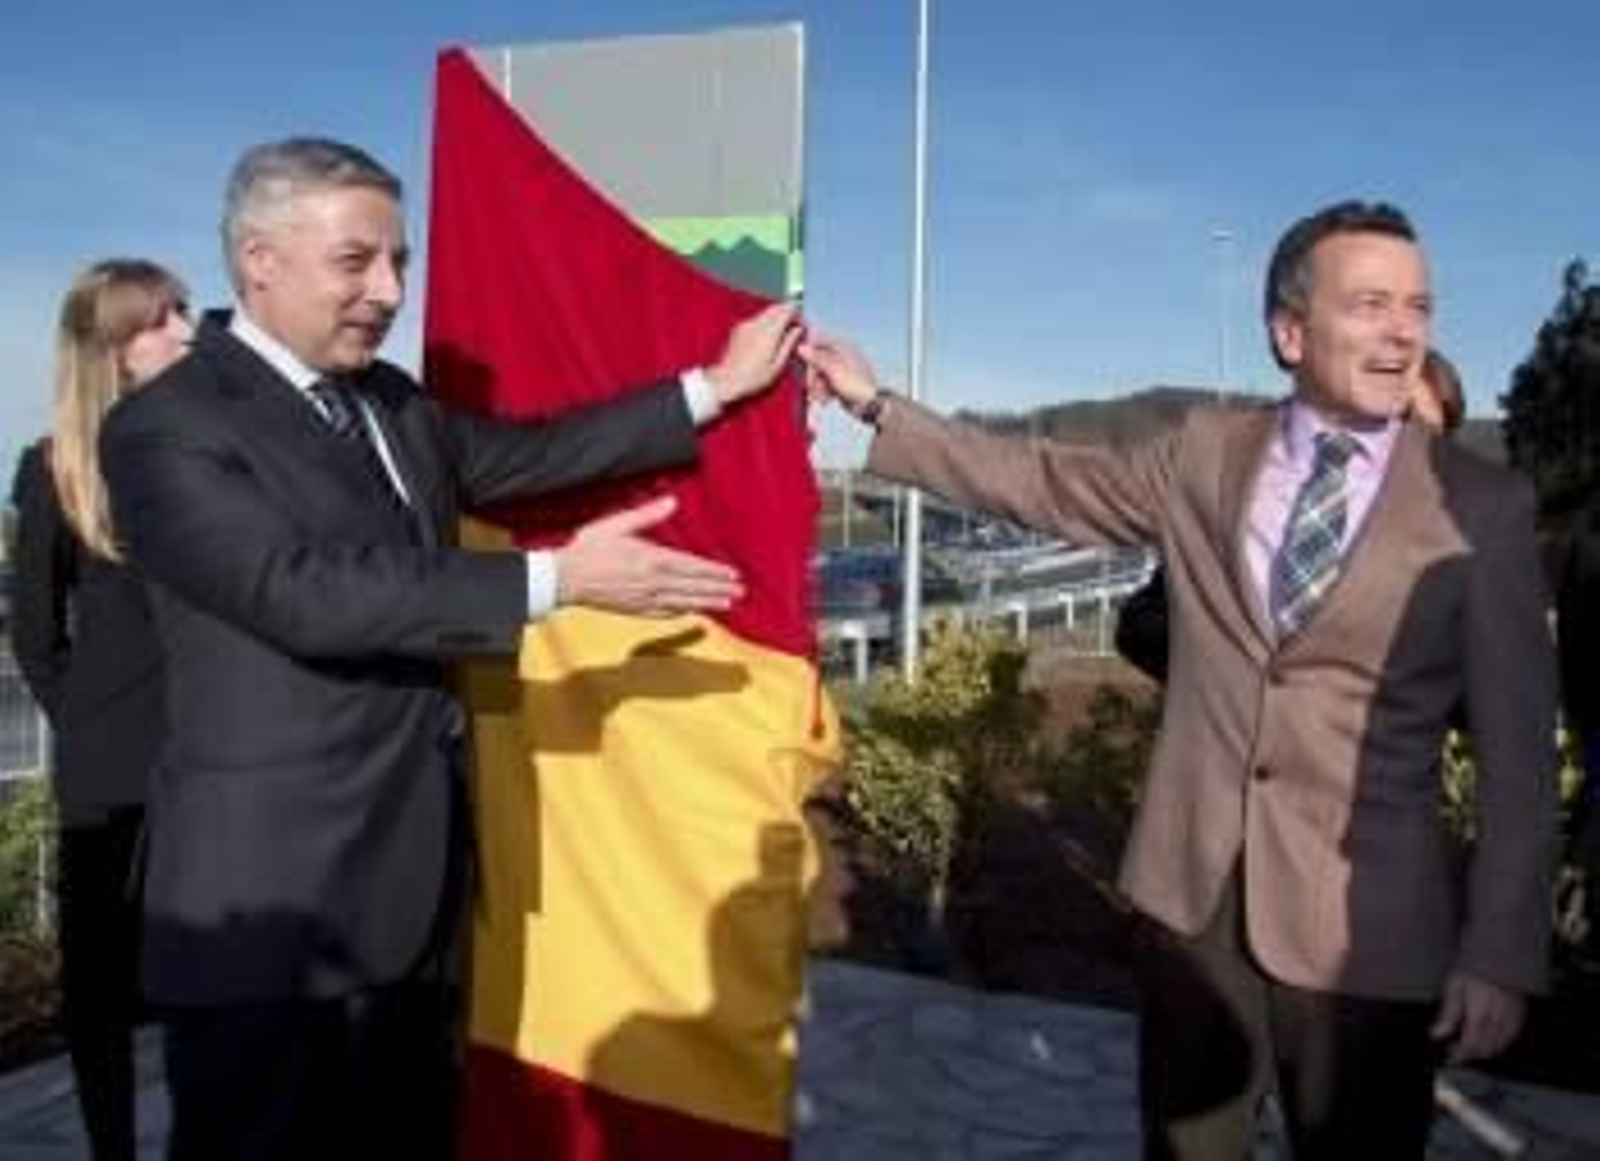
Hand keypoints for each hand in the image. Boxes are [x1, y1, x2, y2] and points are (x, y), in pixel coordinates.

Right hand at [554, 496, 743, 614]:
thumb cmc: (589, 549)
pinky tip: (693, 612)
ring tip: (727, 604)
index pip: (692, 566)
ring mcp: (645, 599)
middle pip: (693, 587)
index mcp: (652, 559)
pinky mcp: (635, 610)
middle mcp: (653, 582)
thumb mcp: (617, 524)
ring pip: (684, 602)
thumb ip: (648, 515)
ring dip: (707, 603)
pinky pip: (665, 613)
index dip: (714, 571)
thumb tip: (672, 501)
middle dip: (719, 589)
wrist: (566, 578)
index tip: (733, 574)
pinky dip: (682, 612)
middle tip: (740, 592)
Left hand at [703, 301, 804, 406]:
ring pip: (766, 312)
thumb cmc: (752, 378)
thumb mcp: (777, 365)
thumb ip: (789, 343)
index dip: (797, 313)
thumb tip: (798, 330)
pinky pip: (756, 319)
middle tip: (794, 325)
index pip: (787, 309)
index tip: (801, 322)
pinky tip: (767, 337)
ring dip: (776, 316)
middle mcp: (757, 323)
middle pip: (776, 307)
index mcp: (770, 331)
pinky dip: (765, 322)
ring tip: (781, 333)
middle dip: (787, 312)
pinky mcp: (739, 328)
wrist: (725, 380)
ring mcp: (746, 324)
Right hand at [797, 335, 882, 414]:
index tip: (802, 363)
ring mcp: (841, 372)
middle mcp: (842, 358)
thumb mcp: (833, 369)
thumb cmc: (856, 385)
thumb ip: (816, 358)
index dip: (809, 352)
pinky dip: (823, 393)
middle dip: (812, 375)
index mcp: (843, 349)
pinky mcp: (839, 385)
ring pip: (820, 375)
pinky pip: (825, 386)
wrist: (869, 405)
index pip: (820, 343)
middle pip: (818, 362)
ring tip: (819, 397)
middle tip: (810, 386)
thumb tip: (801, 347)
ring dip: (816, 387)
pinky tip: (824, 400)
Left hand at [1430, 972, 1525, 1063]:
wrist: (1499, 954)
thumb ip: (1448, 1014)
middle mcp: (1498, 1021)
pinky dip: (1502, 1043)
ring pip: (1501, 1047)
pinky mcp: (1521, 1016)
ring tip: (1472, 1043)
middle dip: (1471, 1054)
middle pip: (1486, 1050)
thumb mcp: (1453, 987)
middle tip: (1457, 1049)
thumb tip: (1437, 1034)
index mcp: (1480, 1016)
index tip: (1449, 1052)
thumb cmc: (1475, 968)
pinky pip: (1514, 1038)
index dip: (1459, 1054)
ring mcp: (1513, 1020)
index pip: (1470, 1047)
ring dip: (1486, 1050)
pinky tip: (1492, 1038)